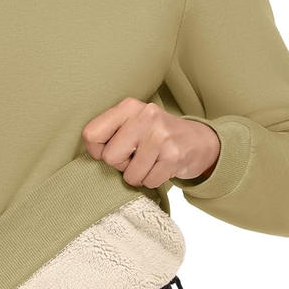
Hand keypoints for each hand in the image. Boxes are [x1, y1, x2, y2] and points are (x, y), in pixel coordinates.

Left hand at [81, 97, 219, 187]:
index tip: (110, 149)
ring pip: (130, 175)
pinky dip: (153, 180)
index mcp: (128, 106)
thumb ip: (109, 131)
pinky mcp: (174, 155)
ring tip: (150, 161)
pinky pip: (149, 181)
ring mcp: (161, 135)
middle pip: (109, 157)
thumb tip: (91, 153)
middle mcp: (145, 116)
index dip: (96, 150)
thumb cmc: (154, 135)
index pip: (91, 134)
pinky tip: (161, 166)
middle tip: (135, 156)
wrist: (197, 141)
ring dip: (138, 175)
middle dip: (120, 164)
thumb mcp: (131, 122)